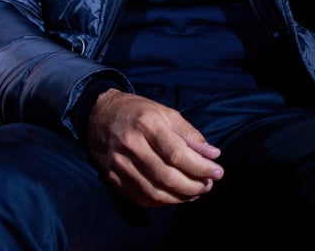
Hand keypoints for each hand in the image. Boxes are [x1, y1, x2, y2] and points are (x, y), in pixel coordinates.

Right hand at [86, 88, 222, 206]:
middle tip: (207, 186)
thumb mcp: (165, 112)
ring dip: (179, 197)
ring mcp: (118, 163)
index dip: (200, 167)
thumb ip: (189, 134)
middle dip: (193, 186)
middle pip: (167, 176)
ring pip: (154, 191)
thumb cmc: (137, 112)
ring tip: (194, 193)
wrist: (97, 114)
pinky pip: (139, 197)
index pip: (177, 154)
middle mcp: (131, 144)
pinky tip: (173, 196)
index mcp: (147, 124)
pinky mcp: (111, 176)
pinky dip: (161, 202)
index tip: (217, 172)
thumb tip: (213, 155)